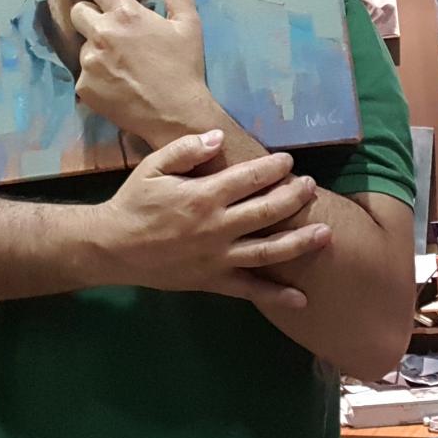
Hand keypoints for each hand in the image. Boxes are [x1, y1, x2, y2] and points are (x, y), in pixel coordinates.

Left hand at [68, 0, 214, 145]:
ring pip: (83, 46)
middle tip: (108, 28)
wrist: (176, 115)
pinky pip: (84, 74)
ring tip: (121, 65)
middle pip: (78, 13)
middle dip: (88, 15)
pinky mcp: (84, 87)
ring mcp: (89, 63)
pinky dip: (97, 76)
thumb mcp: (188, 24)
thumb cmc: (184, 67)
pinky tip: (116, 84)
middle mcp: (101, 34)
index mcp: (125, 14)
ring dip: (96, 49)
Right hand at [92, 130, 329, 308]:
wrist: (113, 247)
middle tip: (311, 186)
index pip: (248, 178)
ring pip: (268, 251)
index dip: (273, 168)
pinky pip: (250, 290)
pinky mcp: (213, 280)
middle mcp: (216, 226)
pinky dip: (277, 296)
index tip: (288, 161)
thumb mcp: (154, 167)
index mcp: (203, 195)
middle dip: (295, 197)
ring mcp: (217, 257)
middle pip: (267, 211)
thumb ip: (186, 150)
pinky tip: (301, 299)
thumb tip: (218, 137)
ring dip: (299, 242)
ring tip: (324, 234)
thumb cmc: (134, 202)